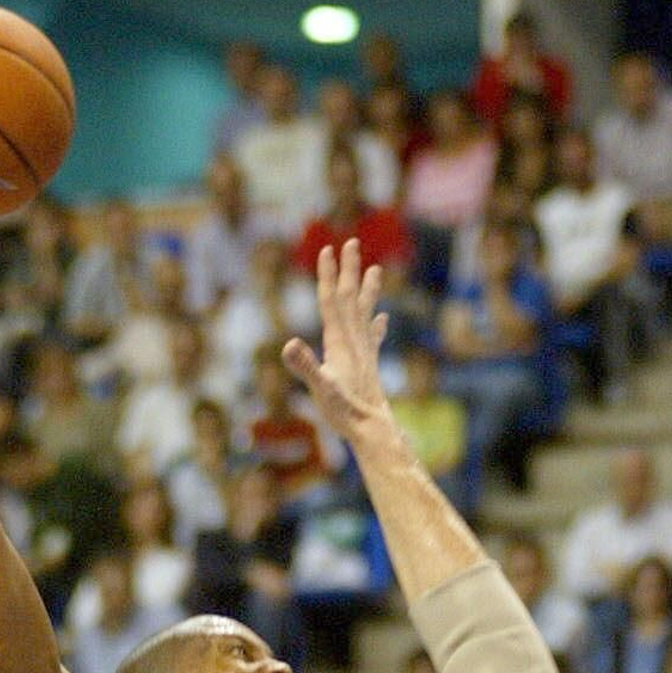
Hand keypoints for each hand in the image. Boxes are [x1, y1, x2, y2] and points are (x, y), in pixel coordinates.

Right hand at [282, 241, 393, 447]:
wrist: (373, 431)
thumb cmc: (345, 412)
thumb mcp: (320, 389)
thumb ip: (306, 366)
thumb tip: (289, 344)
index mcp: (339, 341)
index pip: (331, 300)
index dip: (328, 275)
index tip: (328, 249)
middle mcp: (354, 341)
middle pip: (350, 297)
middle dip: (350, 269)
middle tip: (353, 241)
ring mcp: (364, 352)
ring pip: (365, 312)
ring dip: (368, 289)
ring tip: (376, 268)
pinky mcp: (370, 365)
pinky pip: (373, 337)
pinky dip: (377, 324)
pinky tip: (383, 318)